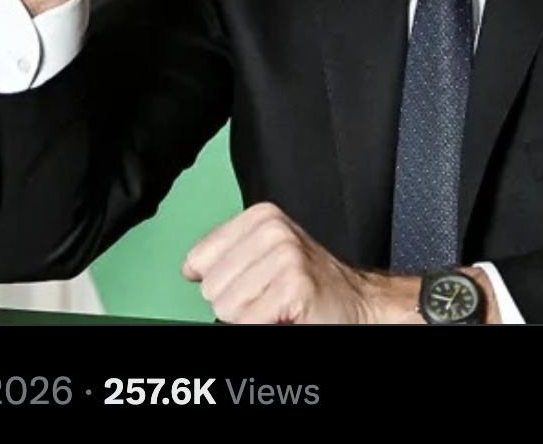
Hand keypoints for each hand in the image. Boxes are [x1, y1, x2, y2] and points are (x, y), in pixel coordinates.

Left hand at [183, 204, 412, 323]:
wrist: (355, 306)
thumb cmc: (307, 287)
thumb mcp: (264, 257)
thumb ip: (224, 257)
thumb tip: (187, 269)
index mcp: (261, 217)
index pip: (198, 259)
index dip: (220, 283)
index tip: (248, 284)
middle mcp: (273, 231)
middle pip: (211, 287)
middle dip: (236, 302)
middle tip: (269, 297)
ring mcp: (285, 256)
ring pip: (226, 308)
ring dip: (250, 317)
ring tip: (277, 305)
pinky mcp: (294, 286)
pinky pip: (248, 321)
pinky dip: (264, 325)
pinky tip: (286, 314)